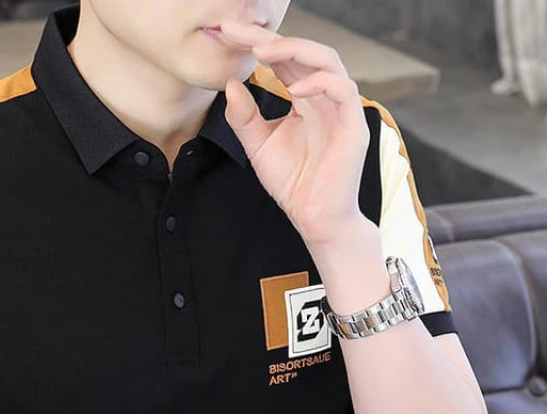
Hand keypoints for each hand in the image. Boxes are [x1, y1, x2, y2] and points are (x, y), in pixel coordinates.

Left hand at [220, 20, 370, 246]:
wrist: (315, 217)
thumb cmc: (293, 183)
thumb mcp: (258, 146)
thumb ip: (244, 117)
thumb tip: (230, 84)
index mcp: (305, 98)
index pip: (282, 60)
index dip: (255, 44)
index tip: (225, 34)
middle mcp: (324, 96)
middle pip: (301, 52)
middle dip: (268, 38)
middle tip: (235, 30)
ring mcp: (341, 109)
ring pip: (327, 60)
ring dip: (294, 50)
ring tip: (262, 50)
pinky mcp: (354, 126)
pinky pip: (342, 90)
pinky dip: (318, 83)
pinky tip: (292, 89)